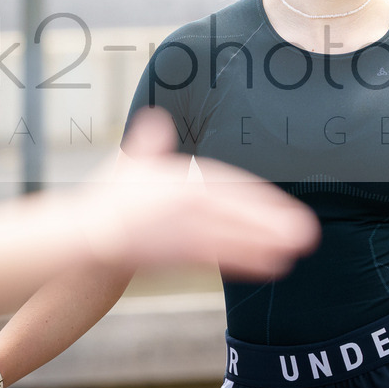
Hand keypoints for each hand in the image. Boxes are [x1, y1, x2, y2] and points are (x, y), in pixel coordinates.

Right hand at [84, 108, 319, 278]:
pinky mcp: (174, 254)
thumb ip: (147, 144)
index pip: (225, 185)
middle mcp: (181, 200)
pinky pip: (215, 258)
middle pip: (235, 210)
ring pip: (230, 236)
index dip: (256, 199)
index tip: (282, 208)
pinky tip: (270, 268)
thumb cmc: (107, 200)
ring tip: (296, 252)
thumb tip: (154, 119)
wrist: (82, 235)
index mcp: (175, 178)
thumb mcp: (126, 164)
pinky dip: (243, 262)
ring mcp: (178, 228)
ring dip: (265, 244)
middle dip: (271, 222)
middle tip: (306, 232)